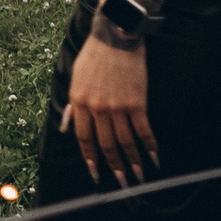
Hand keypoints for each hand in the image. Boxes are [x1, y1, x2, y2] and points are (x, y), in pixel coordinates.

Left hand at [64, 29, 159, 185]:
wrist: (115, 37)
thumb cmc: (94, 56)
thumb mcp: (75, 79)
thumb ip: (73, 105)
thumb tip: (66, 126)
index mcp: (79, 103)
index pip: (84, 138)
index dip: (90, 158)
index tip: (96, 173)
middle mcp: (97, 108)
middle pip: (105, 145)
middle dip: (114, 166)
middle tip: (122, 183)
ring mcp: (117, 107)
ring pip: (125, 141)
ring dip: (133, 162)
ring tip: (138, 177)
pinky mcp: (137, 102)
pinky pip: (143, 130)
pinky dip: (149, 146)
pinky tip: (154, 157)